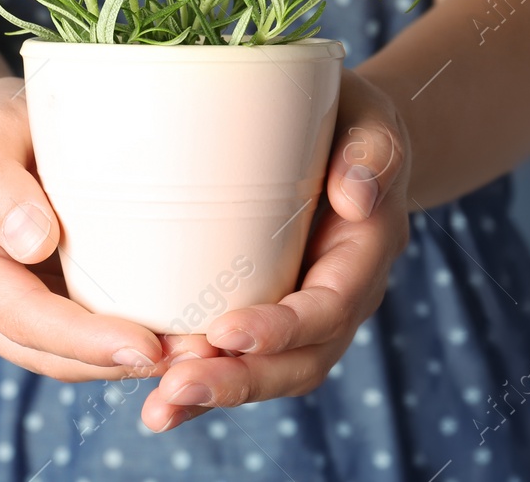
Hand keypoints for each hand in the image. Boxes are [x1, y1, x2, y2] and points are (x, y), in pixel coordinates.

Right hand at [0, 78, 214, 380]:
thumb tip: (34, 242)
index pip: (20, 315)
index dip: (83, 339)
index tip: (145, 346)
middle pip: (47, 353)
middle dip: (119, 361)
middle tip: (198, 355)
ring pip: (67, 359)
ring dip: (130, 360)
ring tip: (200, 350)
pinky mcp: (35, 313)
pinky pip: (79, 341)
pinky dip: (124, 342)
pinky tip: (177, 335)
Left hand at [140, 70, 411, 431]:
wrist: (349, 142)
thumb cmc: (352, 121)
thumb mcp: (371, 121)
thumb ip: (370, 152)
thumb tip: (354, 195)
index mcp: (363, 256)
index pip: (328, 308)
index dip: (282, 328)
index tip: (227, 332)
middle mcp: (338, 299)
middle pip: (299, 362)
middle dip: (240, 380)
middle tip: (177, 386)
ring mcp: (303, 315)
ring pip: (269, 374)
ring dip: (215, 394)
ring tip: (159, 408)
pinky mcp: (268, 315)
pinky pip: (242, 362)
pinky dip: (205, 387)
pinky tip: (158, 405)